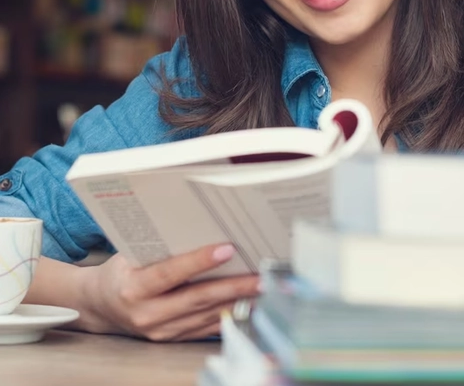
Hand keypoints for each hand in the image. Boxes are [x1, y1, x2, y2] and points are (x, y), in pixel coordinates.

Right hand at [80, 243, 258, 340]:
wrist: (99, 306)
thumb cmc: (121, 270)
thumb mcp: (132, 253)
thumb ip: (163, 246)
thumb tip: (205, 226)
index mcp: (133, 289)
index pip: (171, 273)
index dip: (200, 261)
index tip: (228, 248)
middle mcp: (147, 315)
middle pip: (197, 298)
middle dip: (234, 287)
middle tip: (261, 276)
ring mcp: (160, 331)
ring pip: (207, 315)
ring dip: (238, 302)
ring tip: (263, 288)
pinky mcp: (171, 339)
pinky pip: (206, 328)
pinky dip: (229, 314)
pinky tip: (249, 303)